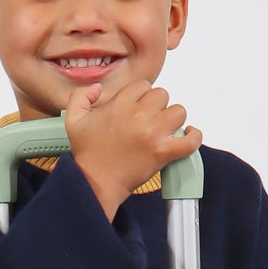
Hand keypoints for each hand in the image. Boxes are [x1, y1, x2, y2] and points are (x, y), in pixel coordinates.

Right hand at [67, 79, 202, 219]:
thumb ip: (81, 96)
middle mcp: (138, 116)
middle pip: (162, 96)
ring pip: (178, 112)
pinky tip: (187, 135)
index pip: (144, 86)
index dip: (142, 96)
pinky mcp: (163, 153)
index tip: (137, 108)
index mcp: (120, 104)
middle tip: (148, 121)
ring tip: (163, 129)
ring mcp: (153, 134)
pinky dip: (194, 137)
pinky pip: (190, 141)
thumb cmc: (86, 154)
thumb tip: (98, 88)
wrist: (94, 183)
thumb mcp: (73, 119)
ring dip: (173, 119)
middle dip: (157, 106)